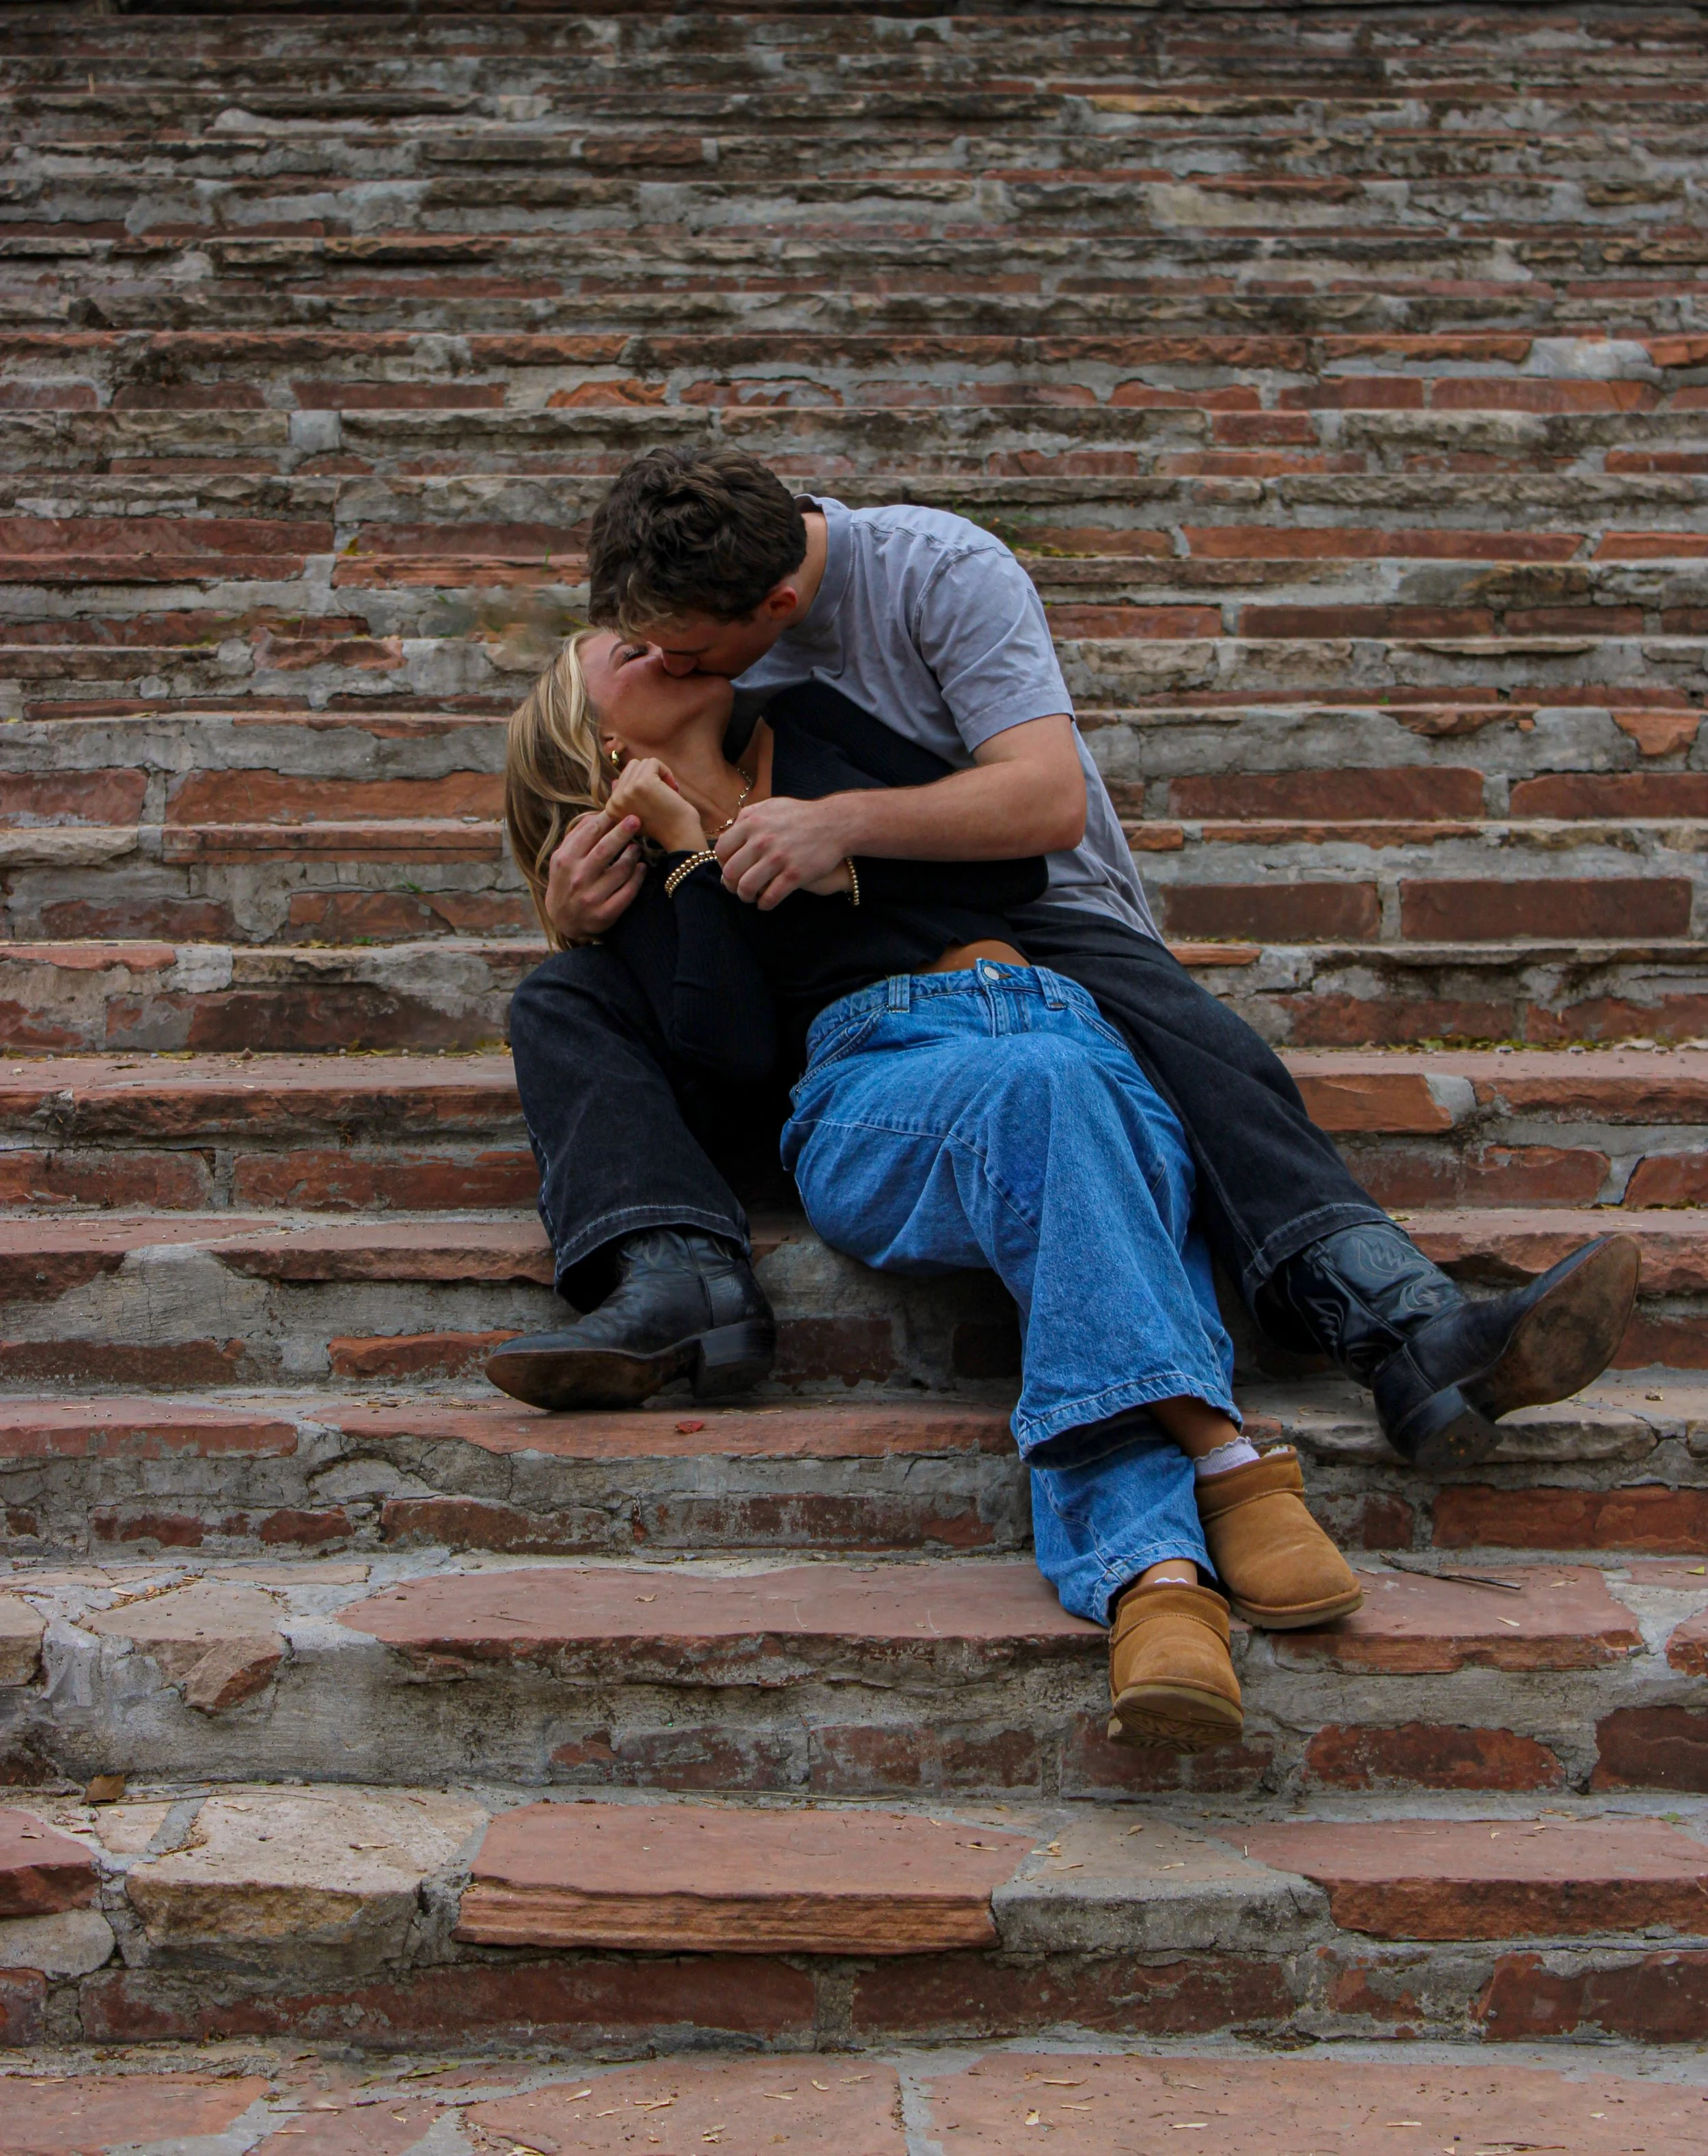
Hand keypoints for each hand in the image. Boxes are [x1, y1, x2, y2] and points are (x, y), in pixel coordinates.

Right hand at [544, 810, 645, 942]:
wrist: (563, 920)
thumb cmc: (566, 880)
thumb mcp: (562, 858)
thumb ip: (577, 836)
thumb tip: (598, 813)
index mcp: (565, 860)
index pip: (589, 832)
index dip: (608, 818)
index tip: (622, 808)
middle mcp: (578, 878)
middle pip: (605, 849)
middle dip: (623, 832)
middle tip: (636, 819)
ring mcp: (592, 897)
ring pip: (621, 870)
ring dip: (633, 855)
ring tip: (637, 847)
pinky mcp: (605, 913)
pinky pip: (628, 891)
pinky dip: (638, 877)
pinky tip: (641, 868)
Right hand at [606, 756, 703, 854]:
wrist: (680, 836)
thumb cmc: (664, 826)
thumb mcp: (637, 813)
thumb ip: (624, 797)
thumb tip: (614, 780)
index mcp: (611, 808)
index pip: (623, 778)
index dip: (642, 784)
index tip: (654, 800)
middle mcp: (615, 800)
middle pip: (631, 768)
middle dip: (650, 776)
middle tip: (663, 794)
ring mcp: (627, 791)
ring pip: (642, 763)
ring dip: (659, 773)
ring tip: (667, 792)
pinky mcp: (642, 783)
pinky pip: (653, 762)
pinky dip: (666, 771)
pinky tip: (672, 788)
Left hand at [714, 794, 850, 909]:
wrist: (834, 824)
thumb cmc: (801, 816)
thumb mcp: (771, 806)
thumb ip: (748, 816)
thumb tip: (730, 830)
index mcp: (752, 822)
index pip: (721, 850)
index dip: (722, 864)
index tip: (730, 870)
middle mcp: (762, 840)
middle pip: (730, 872)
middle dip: (730, 885)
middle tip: (736, 888)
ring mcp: (778, 858)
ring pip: (747, 887)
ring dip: (745, 897)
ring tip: (750, 897)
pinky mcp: (795, 874)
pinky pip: (770, 897)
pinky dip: (764, 904)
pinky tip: (766, 903)